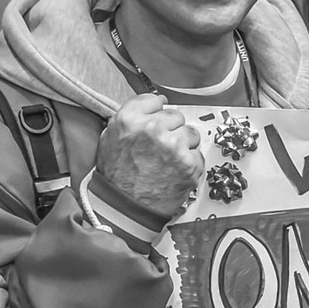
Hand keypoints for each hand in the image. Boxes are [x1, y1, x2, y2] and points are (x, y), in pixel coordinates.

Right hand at [94, 94, 203, 217]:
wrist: (126, 208)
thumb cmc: (117, 177)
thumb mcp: (110, 138)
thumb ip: (131, 117)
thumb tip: (155, 102)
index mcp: (129, 120)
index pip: (154, 100)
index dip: (156, 112)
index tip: (156, 122)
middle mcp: (152, 129)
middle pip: (175, 115)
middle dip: (170, 130)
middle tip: (159, 148)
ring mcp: (173, 146)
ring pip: (190, 133)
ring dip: (183, 145)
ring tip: (167, 161)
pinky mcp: (189, 163)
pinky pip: (198, 153)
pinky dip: (190, 163)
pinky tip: (174, 171)